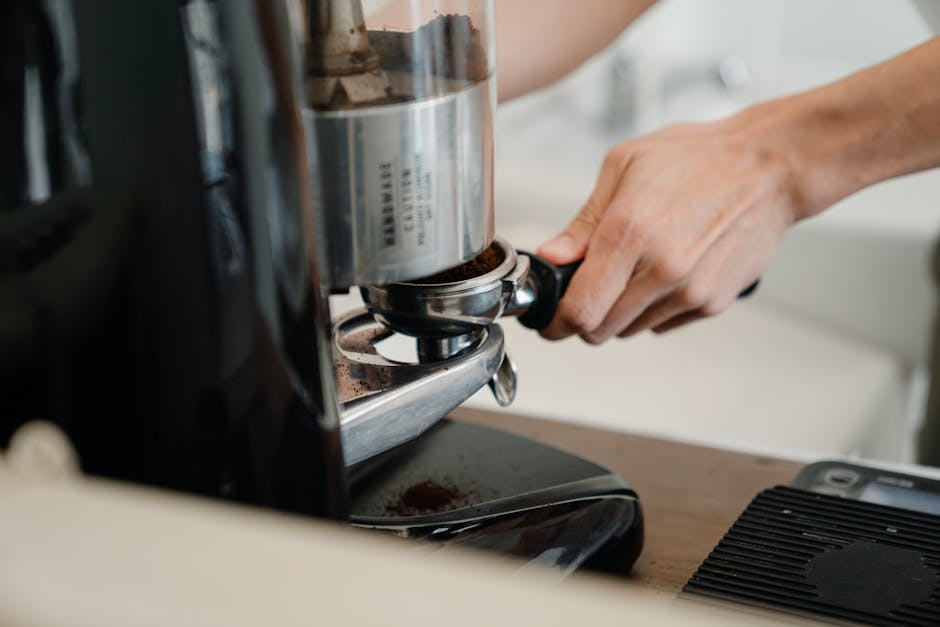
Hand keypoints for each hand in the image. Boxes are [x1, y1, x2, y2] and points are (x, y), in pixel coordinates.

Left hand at [536, 115, 797, 342]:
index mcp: (630, 232)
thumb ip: (583, 222)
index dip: (556, 323)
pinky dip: (653, 309)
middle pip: (599, 329)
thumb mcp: (624, 167)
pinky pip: (663, 324)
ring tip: (634, 270)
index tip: (550, 321)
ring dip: (619, 312)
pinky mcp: (713, 302)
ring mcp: (690, 291)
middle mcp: (661, 269)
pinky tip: (664, 272)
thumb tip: (552, 256)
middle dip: (584, 316)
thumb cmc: (699, 158)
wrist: (770, 166)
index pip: (579, 309)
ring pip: (630, 330)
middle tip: (588, 289)